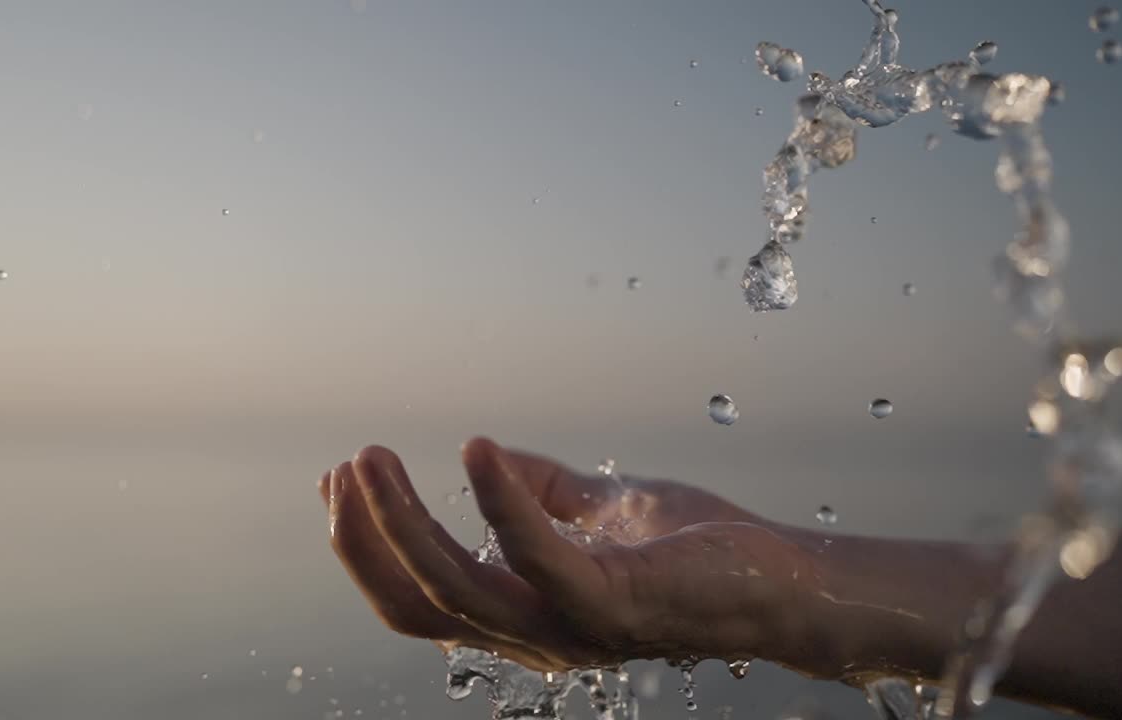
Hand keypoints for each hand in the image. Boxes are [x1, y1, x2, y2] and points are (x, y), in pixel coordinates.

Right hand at [320, 437, 825, 672]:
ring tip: (373, 456)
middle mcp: (534, 635)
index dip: (366, 547)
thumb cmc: (697, 550)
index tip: (338, 479)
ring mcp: (570, 627)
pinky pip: (538, 554)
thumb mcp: (599, 508)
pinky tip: (478, 447)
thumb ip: (541, 489)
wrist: (784, 582)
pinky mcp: (613, 604)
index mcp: (523, 614)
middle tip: (348, 465)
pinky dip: (500, 501)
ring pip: (454, 588)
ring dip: (402, 521)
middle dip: (365, 537)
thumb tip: (484, 456)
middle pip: (415, 604)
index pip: (417, 598)